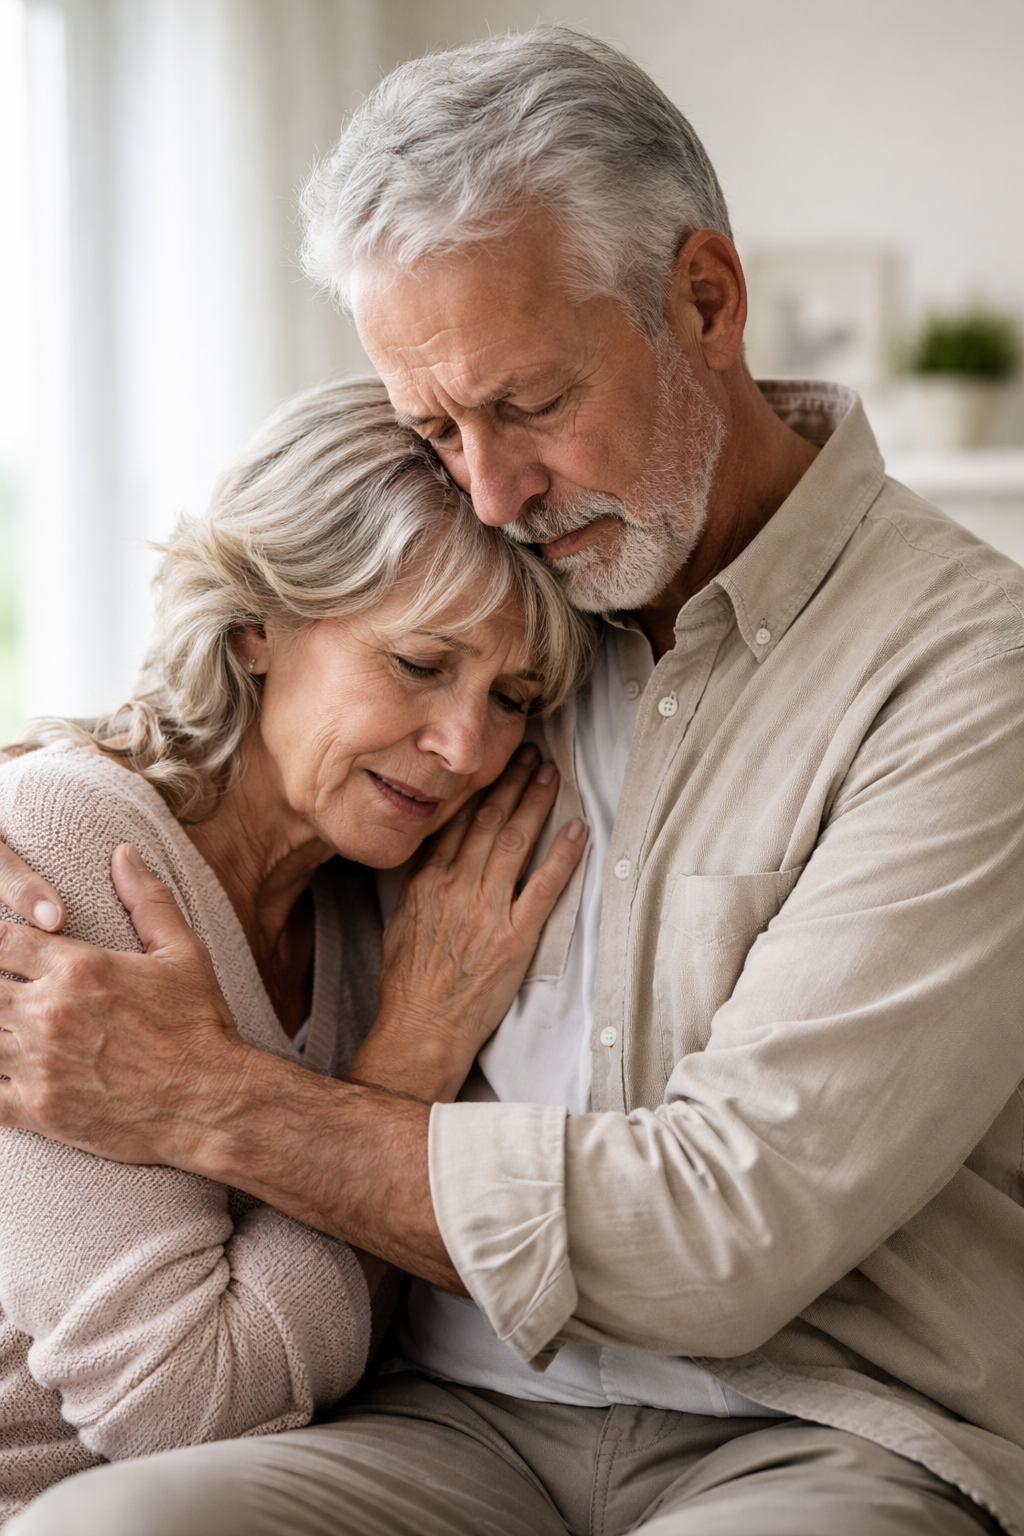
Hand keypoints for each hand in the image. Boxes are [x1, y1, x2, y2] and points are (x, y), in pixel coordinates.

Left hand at [0, 844, 251, 1164]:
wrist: (212, 1102)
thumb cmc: (201, 1025)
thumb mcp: (183, 952)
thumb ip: (146, 900)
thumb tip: (123, 852)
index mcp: (80, 967)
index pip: (1, 939)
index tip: (7, 951)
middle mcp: (51, 1011)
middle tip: (9, 993)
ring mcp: (40, 1063)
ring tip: (8, 1025)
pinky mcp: (38, 1110)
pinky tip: (3, 1072)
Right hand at [349, 744, 585, 1102]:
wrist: (419, 1028)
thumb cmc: (407, 984)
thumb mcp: (400, 923)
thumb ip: (420, 885)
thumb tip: (434, 856)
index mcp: (426, 882)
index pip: (456, 821)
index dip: (478, 788)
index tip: (493, 765)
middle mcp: (455, 888)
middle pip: (488, 820)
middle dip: (511, 782)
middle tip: (530, 753)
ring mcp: (487, 911)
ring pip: (515, 842)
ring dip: (535, 803)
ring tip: (550, 775)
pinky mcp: (515, 937)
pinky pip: (545, 886)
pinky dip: (563, 854)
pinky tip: (577, 829)